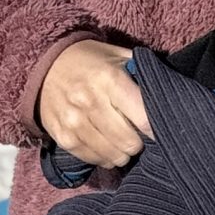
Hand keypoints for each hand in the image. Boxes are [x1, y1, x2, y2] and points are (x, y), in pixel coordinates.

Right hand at [37, 39, 153, 167]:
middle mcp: (90, 101)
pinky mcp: (62, 136)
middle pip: (130, 142)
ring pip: (113, 155)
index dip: (157, 129)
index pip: (145, 120)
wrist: (45, 64)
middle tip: (137, 135)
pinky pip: (93, 158)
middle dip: (139, 143)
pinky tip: (106, 146)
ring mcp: (74, 121)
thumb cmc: (91, 61)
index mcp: (110, 79)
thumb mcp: (119, 56)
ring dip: (122, 153)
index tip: (159, 130)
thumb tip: (168, 99)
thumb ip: (142, 75)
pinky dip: (104, 157)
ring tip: (123, 142)